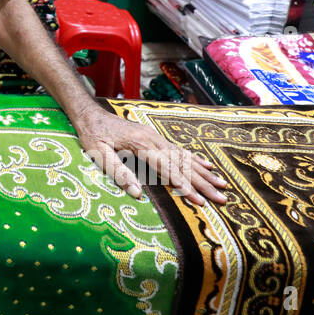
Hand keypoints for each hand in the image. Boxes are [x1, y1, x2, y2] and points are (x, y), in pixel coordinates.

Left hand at [69, 102, 227, 206]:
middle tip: (222, 198)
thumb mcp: (98, 154)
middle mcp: (154, 140)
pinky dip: (195, 159)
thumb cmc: (92, 136)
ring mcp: (156, 137)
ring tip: (223, 185)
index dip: (184, 187)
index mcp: (141, 145)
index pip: (168, 170)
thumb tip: (138, 193)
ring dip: (204, 172)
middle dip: (203, 183)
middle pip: (183, 165)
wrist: (90, 114)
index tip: (200, 200)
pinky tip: (208, 165)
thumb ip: (118, 172)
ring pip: (185, 157)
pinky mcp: (155, 137)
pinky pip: (179, 150)